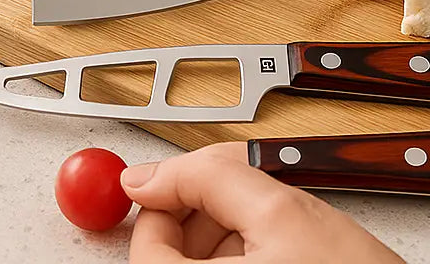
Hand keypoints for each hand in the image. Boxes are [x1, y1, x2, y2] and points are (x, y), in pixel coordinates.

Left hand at [123, 143, 403, 262]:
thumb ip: (209, 177)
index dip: (176, 194)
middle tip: (250, 203)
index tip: (201, 179)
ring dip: (227, 243)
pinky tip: (281, 260)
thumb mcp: (283, 211)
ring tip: (278, 237)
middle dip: (205, 218)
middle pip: (168, 257)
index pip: (146, 239)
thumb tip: (148, 174)